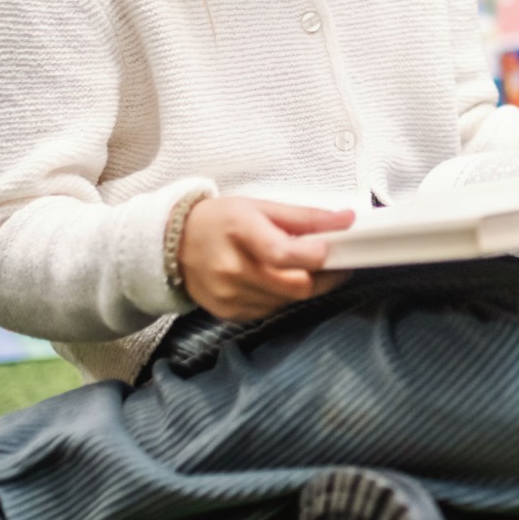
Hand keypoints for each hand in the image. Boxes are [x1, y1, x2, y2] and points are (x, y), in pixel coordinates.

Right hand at [177, 197, 354, 321]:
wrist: (172, 244)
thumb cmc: (220, 221)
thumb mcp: (260, 207)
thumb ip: (306, 217)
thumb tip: (347, 220)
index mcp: (240, 231)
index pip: (285, 254)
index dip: (317, 255)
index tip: (333, 249)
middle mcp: (232, 268)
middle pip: (295, 286)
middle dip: (323, 277)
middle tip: (332, 263)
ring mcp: (229, 295)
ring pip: (287, 301)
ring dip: (303, 287)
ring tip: (299, 268)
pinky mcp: (228, 312)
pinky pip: (270, 310)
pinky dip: (281, 297)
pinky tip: (275, 280)